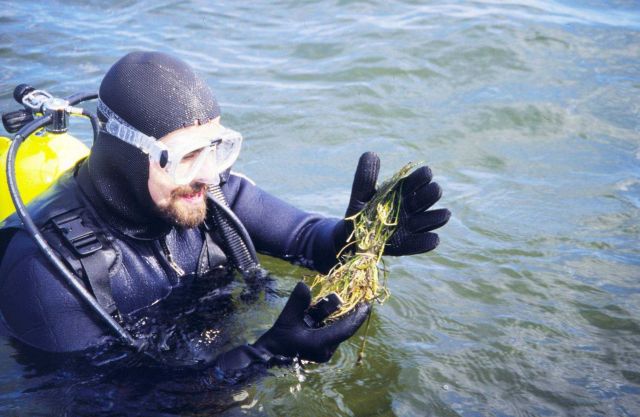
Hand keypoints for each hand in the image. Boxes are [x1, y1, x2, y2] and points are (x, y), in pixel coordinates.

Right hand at [253, 282, 369, 362]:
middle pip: (343, 328)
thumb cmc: (279, 339)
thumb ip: (297, 302)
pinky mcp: (321, 351)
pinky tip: (330, 312)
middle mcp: (327, 350)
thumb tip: (304, 285)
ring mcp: (325, 352)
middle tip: (359, 298)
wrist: (270, 356)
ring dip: (340, 317)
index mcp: (321, 344)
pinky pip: (332, 334)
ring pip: (338, 331)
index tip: (367, 303)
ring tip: (342, 301)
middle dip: (349, 313)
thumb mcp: (286, 318)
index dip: (358, 316)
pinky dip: (333, 322)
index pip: (346, 329)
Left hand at [336, 151, 450, 255]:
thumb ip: (365, 177)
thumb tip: (371, 154)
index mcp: (402, 192)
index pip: (416, 181)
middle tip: (434, 190)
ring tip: (444, 214)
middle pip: (426, 199)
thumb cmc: (359, 212)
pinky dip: (427, 241)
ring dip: (436, 217)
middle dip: (431, 194)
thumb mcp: (360, 195)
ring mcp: (411, 227)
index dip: (422, 177)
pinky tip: (433, 238)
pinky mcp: (407, 245)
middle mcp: (410, 208)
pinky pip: (420, 243)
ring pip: (430, 220)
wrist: (352, 237)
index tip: (426, 173)